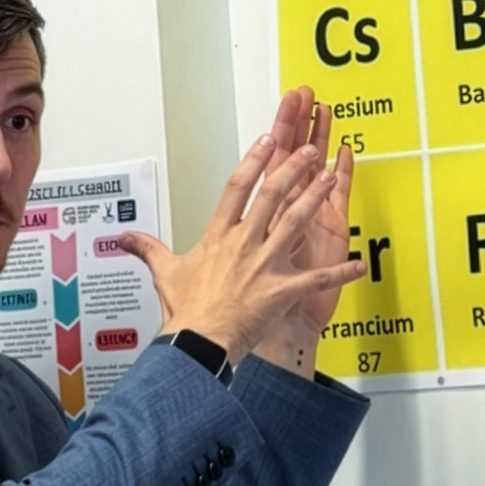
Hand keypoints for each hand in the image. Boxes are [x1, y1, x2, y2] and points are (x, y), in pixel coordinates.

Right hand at [117, 101, 366, 366]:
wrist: (198, 343)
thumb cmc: (186, 312)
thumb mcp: (165, 273)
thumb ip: (149, 249)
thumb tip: (125, 238)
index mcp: (218, 237)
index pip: (237, 188)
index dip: (253, 162)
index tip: (267, 142)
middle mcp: (244, 245)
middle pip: (272, 197)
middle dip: (293, 169)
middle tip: (308, 150)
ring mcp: (264, 265)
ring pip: (296, 224)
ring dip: (316, 200)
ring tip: (331, 180)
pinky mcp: (281, 290)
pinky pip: (316, 279)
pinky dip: (340, 274)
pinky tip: (359, 265)